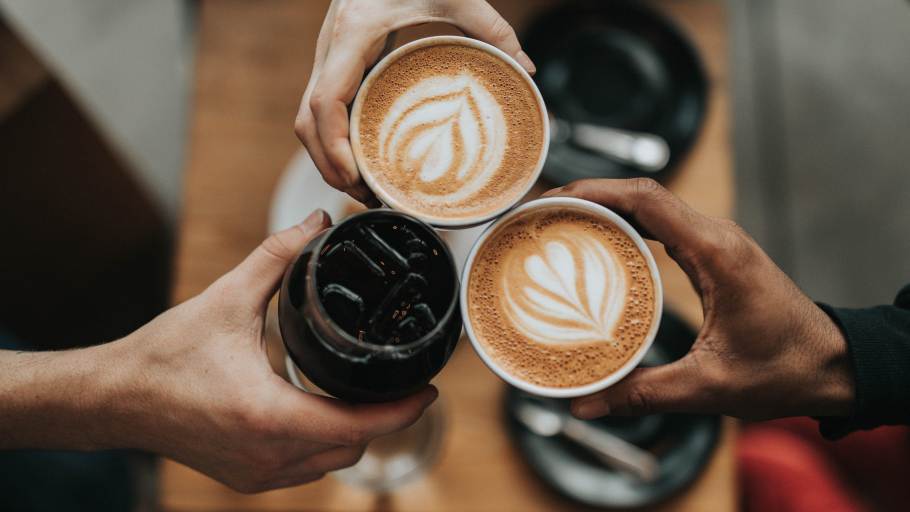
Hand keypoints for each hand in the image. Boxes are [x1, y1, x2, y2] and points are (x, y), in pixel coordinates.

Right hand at [57, 210, 434, 492]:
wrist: (114, 399)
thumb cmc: (165, 355)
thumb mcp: (226, 299)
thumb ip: (277, 257)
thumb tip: (314, 222)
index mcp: (270, 415)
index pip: (360, 425)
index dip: (403, 410)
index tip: (429, 389)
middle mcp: (269, 455)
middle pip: (353, 446)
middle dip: (383, 418)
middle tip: (398, 381)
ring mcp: (257, 473)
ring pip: (331, 462)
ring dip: (353, 432)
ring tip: (364, 392)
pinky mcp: (246, 477)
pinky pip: (305, 468)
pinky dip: (323, 443)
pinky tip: (321, 411)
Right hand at [295, 0, 534, 204]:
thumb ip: (492, 28)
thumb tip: (525, 69)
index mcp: (353, 35)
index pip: (324, 102)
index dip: (333, 147)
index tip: (355, 177)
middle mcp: (330, 49)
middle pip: (307, 123)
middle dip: (329, 166)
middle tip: (366, 196)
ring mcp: (328, 57)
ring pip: (307, 121)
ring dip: (328, 159)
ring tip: (364, 188)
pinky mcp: (336, 64)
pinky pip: (321, 111)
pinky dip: (333, 141)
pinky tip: (361, 159)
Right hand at [543, 179, 854, 420]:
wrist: (833, 367)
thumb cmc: (785, 370)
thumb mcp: (709, 386)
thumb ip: (643, 393)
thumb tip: (585, 404)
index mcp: (716, 253)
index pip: (647, 199)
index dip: (594, 191)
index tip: (552, 199)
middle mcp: (716, 236)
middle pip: (642, 194)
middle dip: (587, 195)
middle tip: (541, 214)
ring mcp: (716, 242)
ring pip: (651, 206)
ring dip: (605, 208)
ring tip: (558, 223)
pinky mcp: (714, 255)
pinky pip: (662, 226)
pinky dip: (626, 226)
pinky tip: (598, 245)